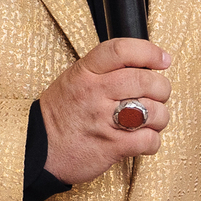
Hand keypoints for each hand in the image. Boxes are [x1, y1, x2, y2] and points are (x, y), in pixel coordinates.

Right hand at [36, 39, 173, 185]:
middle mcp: (94, 93)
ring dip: (160, 116)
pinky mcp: (111, 147)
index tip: (163, 59)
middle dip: (161, 88)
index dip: (149, 51)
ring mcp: (103, 120)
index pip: (122, 50)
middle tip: (159, 94)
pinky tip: (142, 140)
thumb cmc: (60, 115)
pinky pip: (148, 140)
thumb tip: (144, 65)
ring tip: (150, 120)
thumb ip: (105, 70)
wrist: (37, 151)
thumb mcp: (74, 80)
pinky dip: (152, 141)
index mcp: (85, 72)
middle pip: (145, 80)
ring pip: (153, 111)